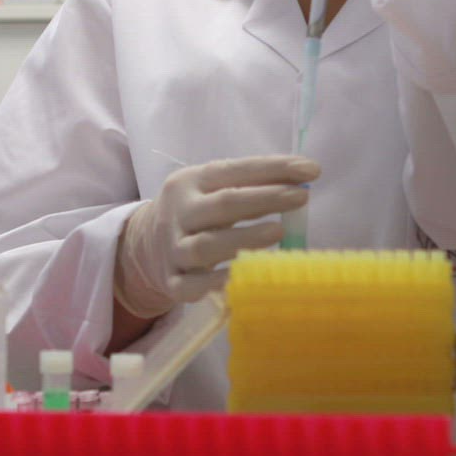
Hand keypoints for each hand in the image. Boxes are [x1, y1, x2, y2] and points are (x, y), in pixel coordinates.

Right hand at [115, 156, 319, 318]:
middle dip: (264, 199)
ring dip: (244, 239)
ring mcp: (173, 249)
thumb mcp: (212, 189)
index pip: (234, 171)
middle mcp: (179, 213)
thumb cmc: (197, 212)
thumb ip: (249, 185)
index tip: (311, 171)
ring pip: (205, 246)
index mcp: (191, 182)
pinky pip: (192, 286)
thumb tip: (304, 178)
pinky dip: (216, 284)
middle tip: (301, 198)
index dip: (273, 169)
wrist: (145, 246)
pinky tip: (242, 278)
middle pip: (222, 205)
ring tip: (279, 233)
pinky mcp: (172, 281)